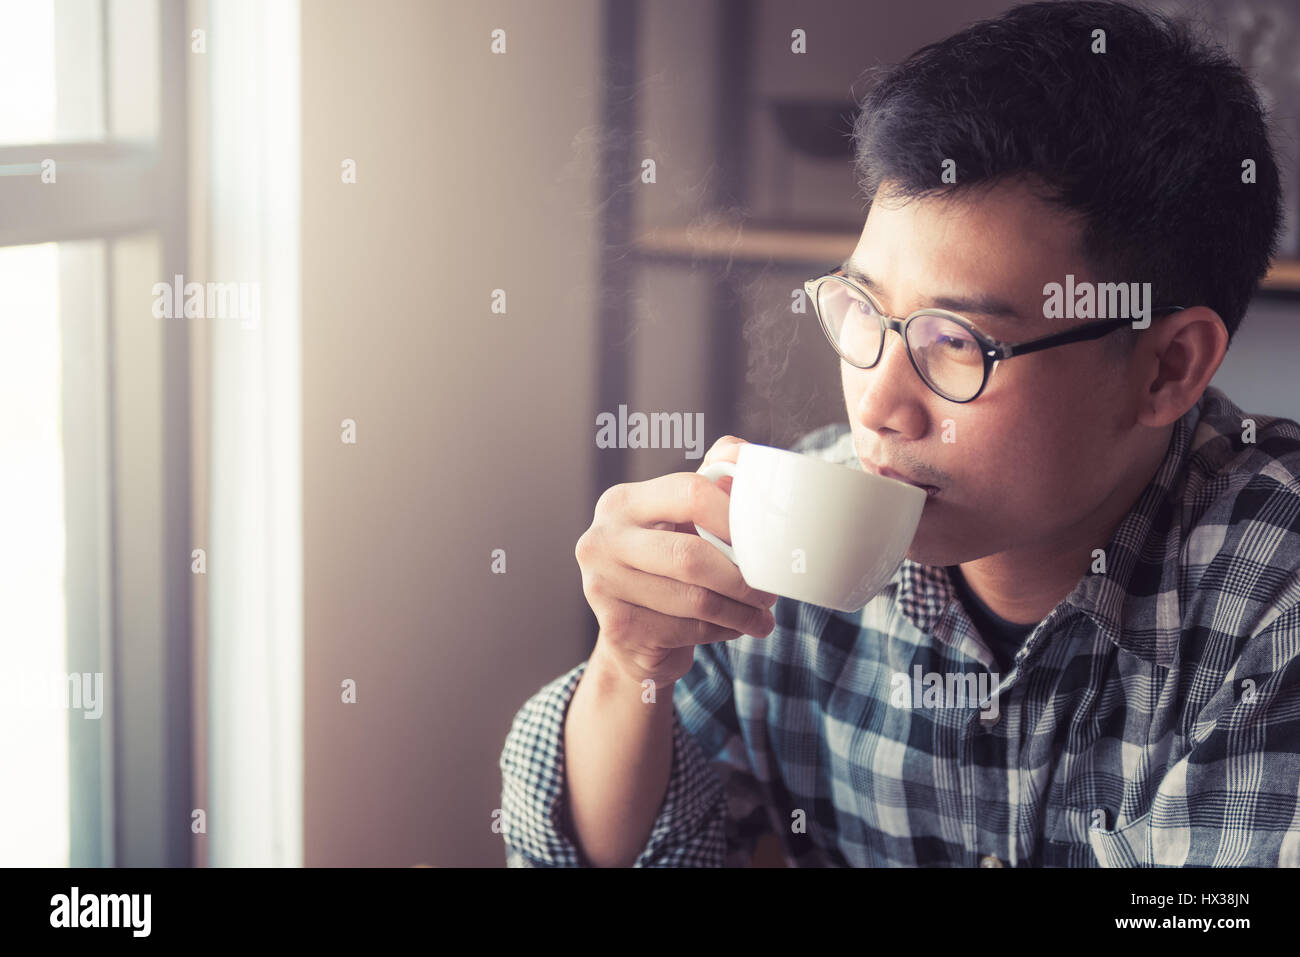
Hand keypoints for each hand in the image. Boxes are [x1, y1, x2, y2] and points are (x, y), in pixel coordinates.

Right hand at [575, 436, 777, 686]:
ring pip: (693, 598)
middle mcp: (602, 539)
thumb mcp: (684, 521)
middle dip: (740, 577)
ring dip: (740, 611)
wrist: (634, 634)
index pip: (689, 493)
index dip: (734, 515)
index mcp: (623, 502)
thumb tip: (740, 452)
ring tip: (762, 616)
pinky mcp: (616, 627)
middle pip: (690, 555)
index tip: (764, 539)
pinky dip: (721, 630)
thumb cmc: (667, 567)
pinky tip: (733, 627)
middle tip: (769, 591)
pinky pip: (686, 630)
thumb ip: (711, 483)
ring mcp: (602, 585)